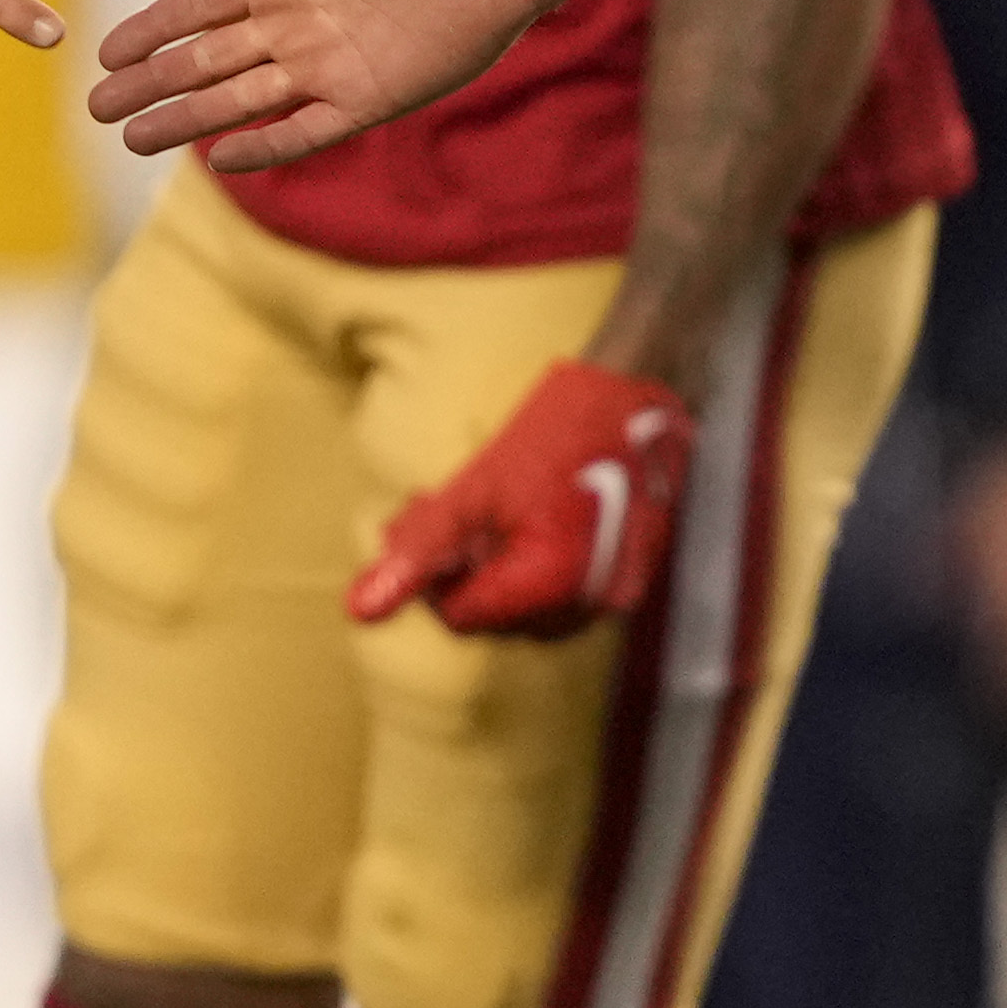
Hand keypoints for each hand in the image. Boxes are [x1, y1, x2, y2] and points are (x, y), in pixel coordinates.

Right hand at [93, 0, 569, 170]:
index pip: (200, 6)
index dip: (152, 27)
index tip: (106, 49)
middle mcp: (296, 23)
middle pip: (205, 61)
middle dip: (150, 83)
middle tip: (96, 107)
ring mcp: (328, 64)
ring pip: (238, 100)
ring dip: (186, 119)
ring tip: (132, 139)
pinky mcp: (366, 97)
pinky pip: (302, 131)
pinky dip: (260, 146)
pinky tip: (217, 159)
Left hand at [353, 357, 694, 637]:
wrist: (646, 389)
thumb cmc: (565, 425)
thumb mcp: (479, 484)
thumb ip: (420, 550)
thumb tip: (361, 608)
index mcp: (549, 588)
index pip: (463, 618)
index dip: (433, 575)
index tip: (422, 526)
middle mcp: (589, 605)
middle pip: (497, 616)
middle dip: (461, 568)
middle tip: (439, 509)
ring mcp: (616, 591)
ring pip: (531, 607)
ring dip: (497, 568)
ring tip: (482, 513)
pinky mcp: (631, 571)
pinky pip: (567, 591)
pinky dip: (537, 564)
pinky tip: (525, 518)